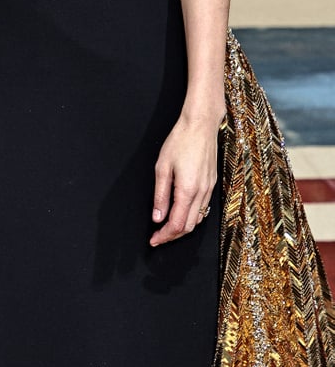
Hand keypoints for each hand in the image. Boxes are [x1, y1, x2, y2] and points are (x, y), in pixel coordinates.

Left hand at [149, 113, 219, 246]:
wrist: (201, 126)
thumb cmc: (180, 141)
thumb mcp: (162, 167)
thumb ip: (160, 195)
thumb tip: (157, 217)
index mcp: (188, 190)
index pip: (176, 224)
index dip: (164, 236)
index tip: (153, 240)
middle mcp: (202, 193)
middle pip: (188, 227)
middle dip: (172, 236)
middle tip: (158, 236)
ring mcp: (209, 189)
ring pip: (197, 220)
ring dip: (182, 228)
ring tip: (167, 228)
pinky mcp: (212, 184)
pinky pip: (203, 209)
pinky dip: (191, 217)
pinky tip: (181, 213)